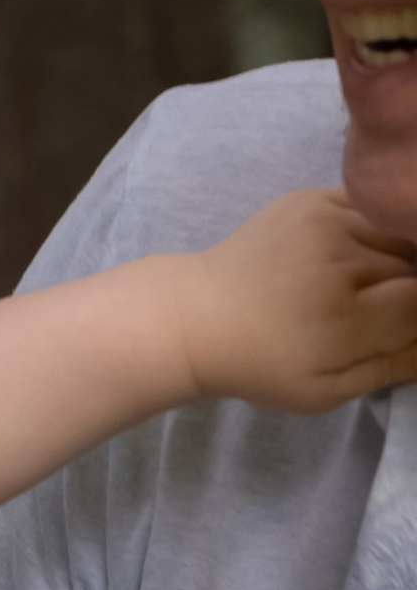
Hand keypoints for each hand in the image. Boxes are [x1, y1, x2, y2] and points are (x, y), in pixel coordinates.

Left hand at [179, 184, 416, 411]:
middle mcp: (341, 260)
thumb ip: (392, 367)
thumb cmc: (261, 363)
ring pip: (399, 232)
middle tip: (378, 310)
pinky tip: (355, 255)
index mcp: (347, 318)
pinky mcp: (311, 198)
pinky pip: (371, 208)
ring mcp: (325, 221)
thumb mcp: (324, 391)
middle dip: (412, 288)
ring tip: (368, 284)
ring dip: (398, 256)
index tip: (399, 326)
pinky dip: (376, 229)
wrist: (194, 317)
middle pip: (415, 265)